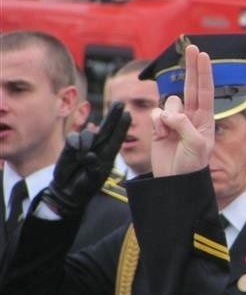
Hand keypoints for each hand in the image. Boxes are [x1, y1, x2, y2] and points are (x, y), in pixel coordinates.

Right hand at [42, 102, 130, 216]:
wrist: (68, 191)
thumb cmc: (85, 186)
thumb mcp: (93, 179)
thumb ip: (94, 167)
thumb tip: (90, 155)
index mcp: (108, 155)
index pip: (117, 138)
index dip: (123, 126)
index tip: (129, 115)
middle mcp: (98, 147)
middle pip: (107, 128)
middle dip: (114, 115)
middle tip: (121, 103)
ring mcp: (85, 145)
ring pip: (89, 134)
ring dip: (87, 142)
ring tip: (83, 158)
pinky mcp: (71, 146)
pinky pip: (74, 137)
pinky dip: (76, 143)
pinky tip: (75, 152)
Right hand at [150, 45, 215, 176]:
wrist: (176, 181)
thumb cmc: (192, 165)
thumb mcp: (197, 145)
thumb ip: (184, 125)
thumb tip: (170, 111)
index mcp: (205, 119)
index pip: (205, 91)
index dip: (204, 73)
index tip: (204, 55)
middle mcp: (191, 116)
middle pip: (190, 86)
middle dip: (191, 67)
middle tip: (192, 47)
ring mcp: (175, 120)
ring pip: (169, 103)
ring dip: (168, 117)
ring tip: (172, 134)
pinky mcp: (160, 126)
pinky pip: (156, 114)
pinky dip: (157, 124)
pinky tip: (162, 136)